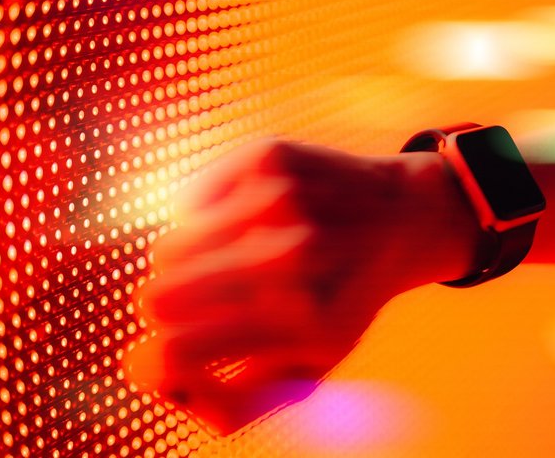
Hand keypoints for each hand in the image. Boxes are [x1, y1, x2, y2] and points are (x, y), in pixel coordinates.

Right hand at [125, 138, 476, 433]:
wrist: (401, 216)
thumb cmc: (344, 297)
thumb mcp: (313, 362)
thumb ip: (242, 399)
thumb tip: (171, 391)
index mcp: (301, 321)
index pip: (174, 354)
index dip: (153, 366)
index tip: (161, 363)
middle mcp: (290, 257)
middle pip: (157, 298)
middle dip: (171, 311)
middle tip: (204, 304)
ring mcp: (277, 199)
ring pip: (168, 248)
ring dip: (188, 264)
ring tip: (229, 261)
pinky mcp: (266, 156)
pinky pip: (186, 200)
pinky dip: (204, 216)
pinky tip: (244, 219)